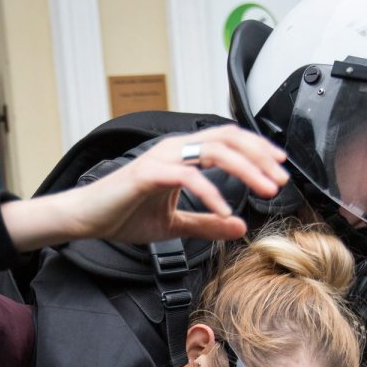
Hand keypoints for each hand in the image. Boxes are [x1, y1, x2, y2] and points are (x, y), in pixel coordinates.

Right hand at [1, 126, 288, 251]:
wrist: (86, 219)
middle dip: (260, 158)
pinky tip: (225, 212)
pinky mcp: (149, 174)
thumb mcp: (174, 224)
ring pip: (214, 151)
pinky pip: (189, 177)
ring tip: (265, 190)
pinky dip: (211, 194)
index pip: (228, 140)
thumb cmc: (122, 214)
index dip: (257, 149)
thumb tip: (239, 226)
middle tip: (280, 181)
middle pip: (228, 139)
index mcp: (181, 155)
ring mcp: (162, 158)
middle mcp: (174, 149)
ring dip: (246, 169)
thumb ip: (206, 224)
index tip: (279, 167)